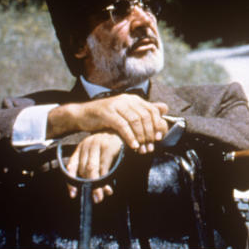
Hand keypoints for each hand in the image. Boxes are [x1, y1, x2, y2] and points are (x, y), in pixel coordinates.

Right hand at [49, 95, 169, 152]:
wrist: (82, 115)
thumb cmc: (107, 117)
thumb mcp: (126, 113)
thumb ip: (144, 112)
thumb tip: (166, 108)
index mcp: (134, 99)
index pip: (152, 110)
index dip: (157, 125)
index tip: (159, 138)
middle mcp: (127, 100)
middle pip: (145, 116)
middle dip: (150, 133)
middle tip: (151, 146)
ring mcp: (117, 105)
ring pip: (135, 121)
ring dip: (141, 137)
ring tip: (142, 148)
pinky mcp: (107, 113)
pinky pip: (123, 126)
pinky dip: (130, 137)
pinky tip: (133, 146)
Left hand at [65, 132, 122, 202]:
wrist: (128, 131)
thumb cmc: (113, 145)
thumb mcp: (99, 154)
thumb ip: (94, 169)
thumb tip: (95, 191)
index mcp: (81, 148)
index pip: (71, 166)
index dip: (71, 181)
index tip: (73, 194)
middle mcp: (86, 145)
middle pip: (83, 170)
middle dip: (88, 186)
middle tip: (95, 199)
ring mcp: (97, 144)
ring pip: (92, 169)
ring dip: (96, 186)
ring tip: (101, 196)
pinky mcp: (108, 147)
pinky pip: (104, 167)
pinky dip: (105, 180)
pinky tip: (108, 187)